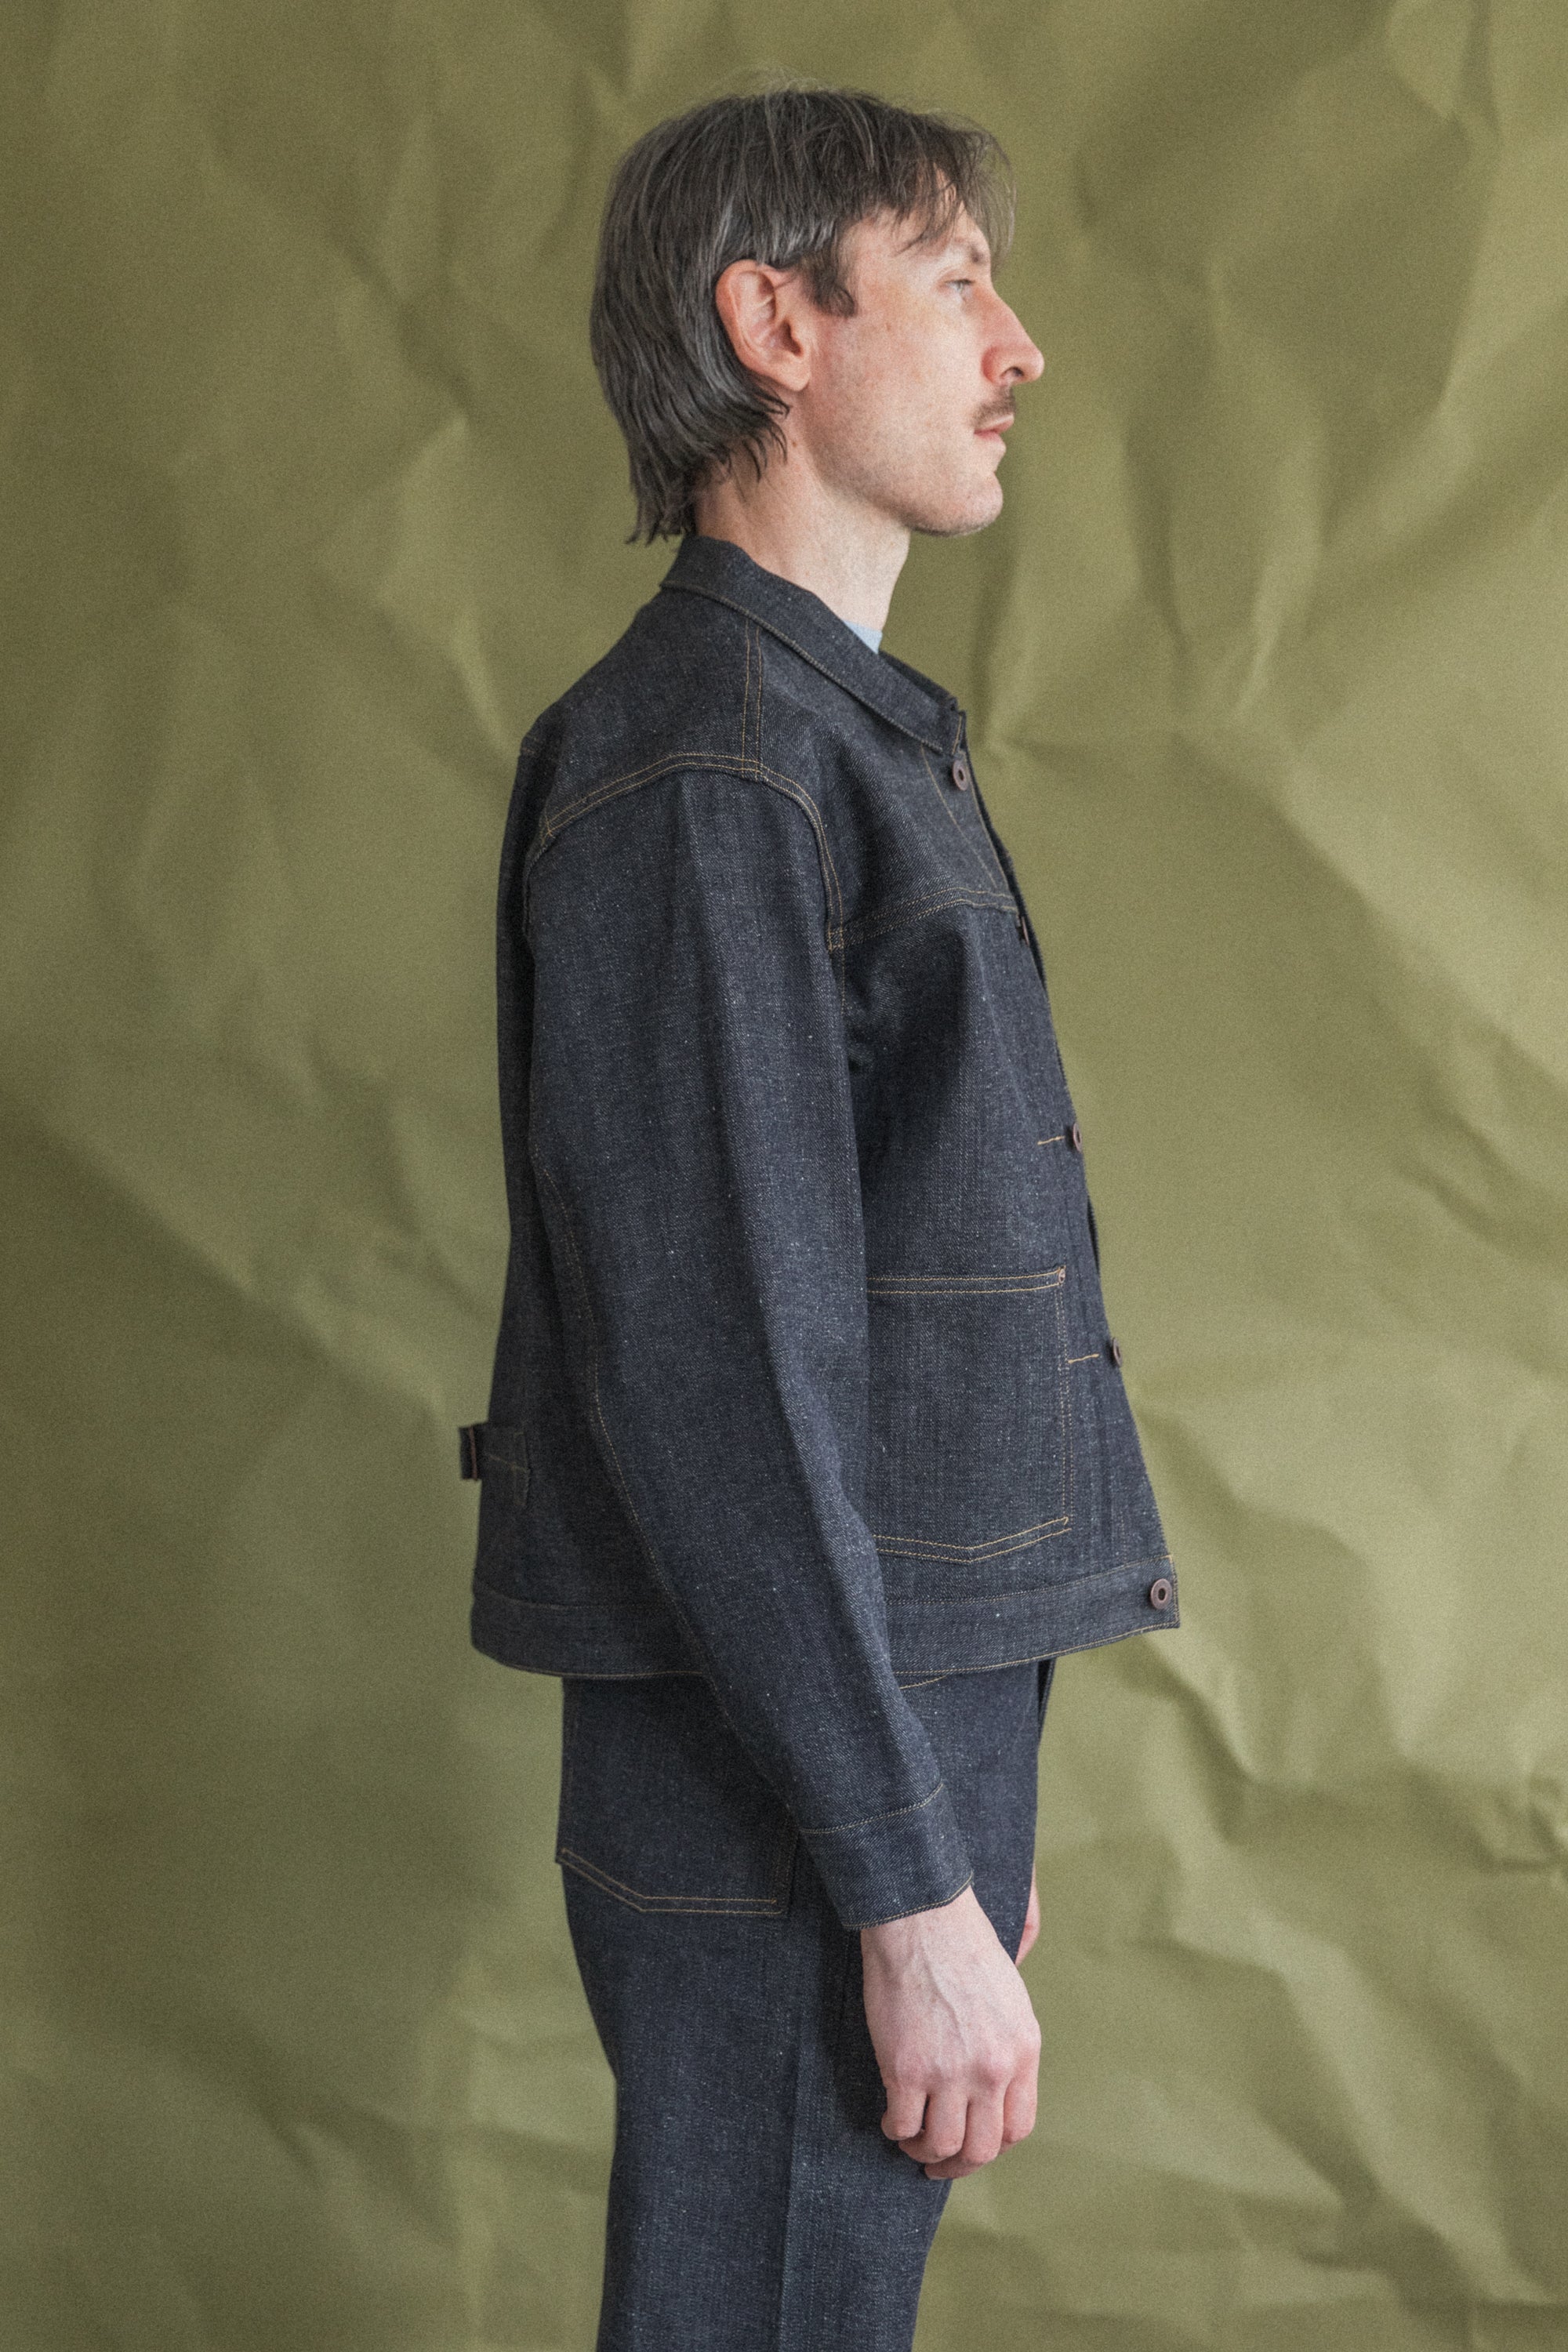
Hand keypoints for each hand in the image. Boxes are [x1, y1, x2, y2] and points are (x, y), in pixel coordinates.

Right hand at [860, 1883, 1040, 2180]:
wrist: (921, 1916)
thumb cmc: (961, 1944)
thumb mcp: (1010, 1993)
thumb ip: (1010, 2040)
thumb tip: (1000, 2077)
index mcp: (1022, 2050)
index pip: (1018, 2127)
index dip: (994, 2145)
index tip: (974, 2145)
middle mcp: (992, 2069)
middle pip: (982, 2148)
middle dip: (959, 2164)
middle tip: (938, 2163)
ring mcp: (949, 2072)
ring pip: (941, 2145)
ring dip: (923, 2151)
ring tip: (910, 2140)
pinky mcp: (906, 2068)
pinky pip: (902, 2124)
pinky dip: (895, 2129)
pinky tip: (891, 2119)